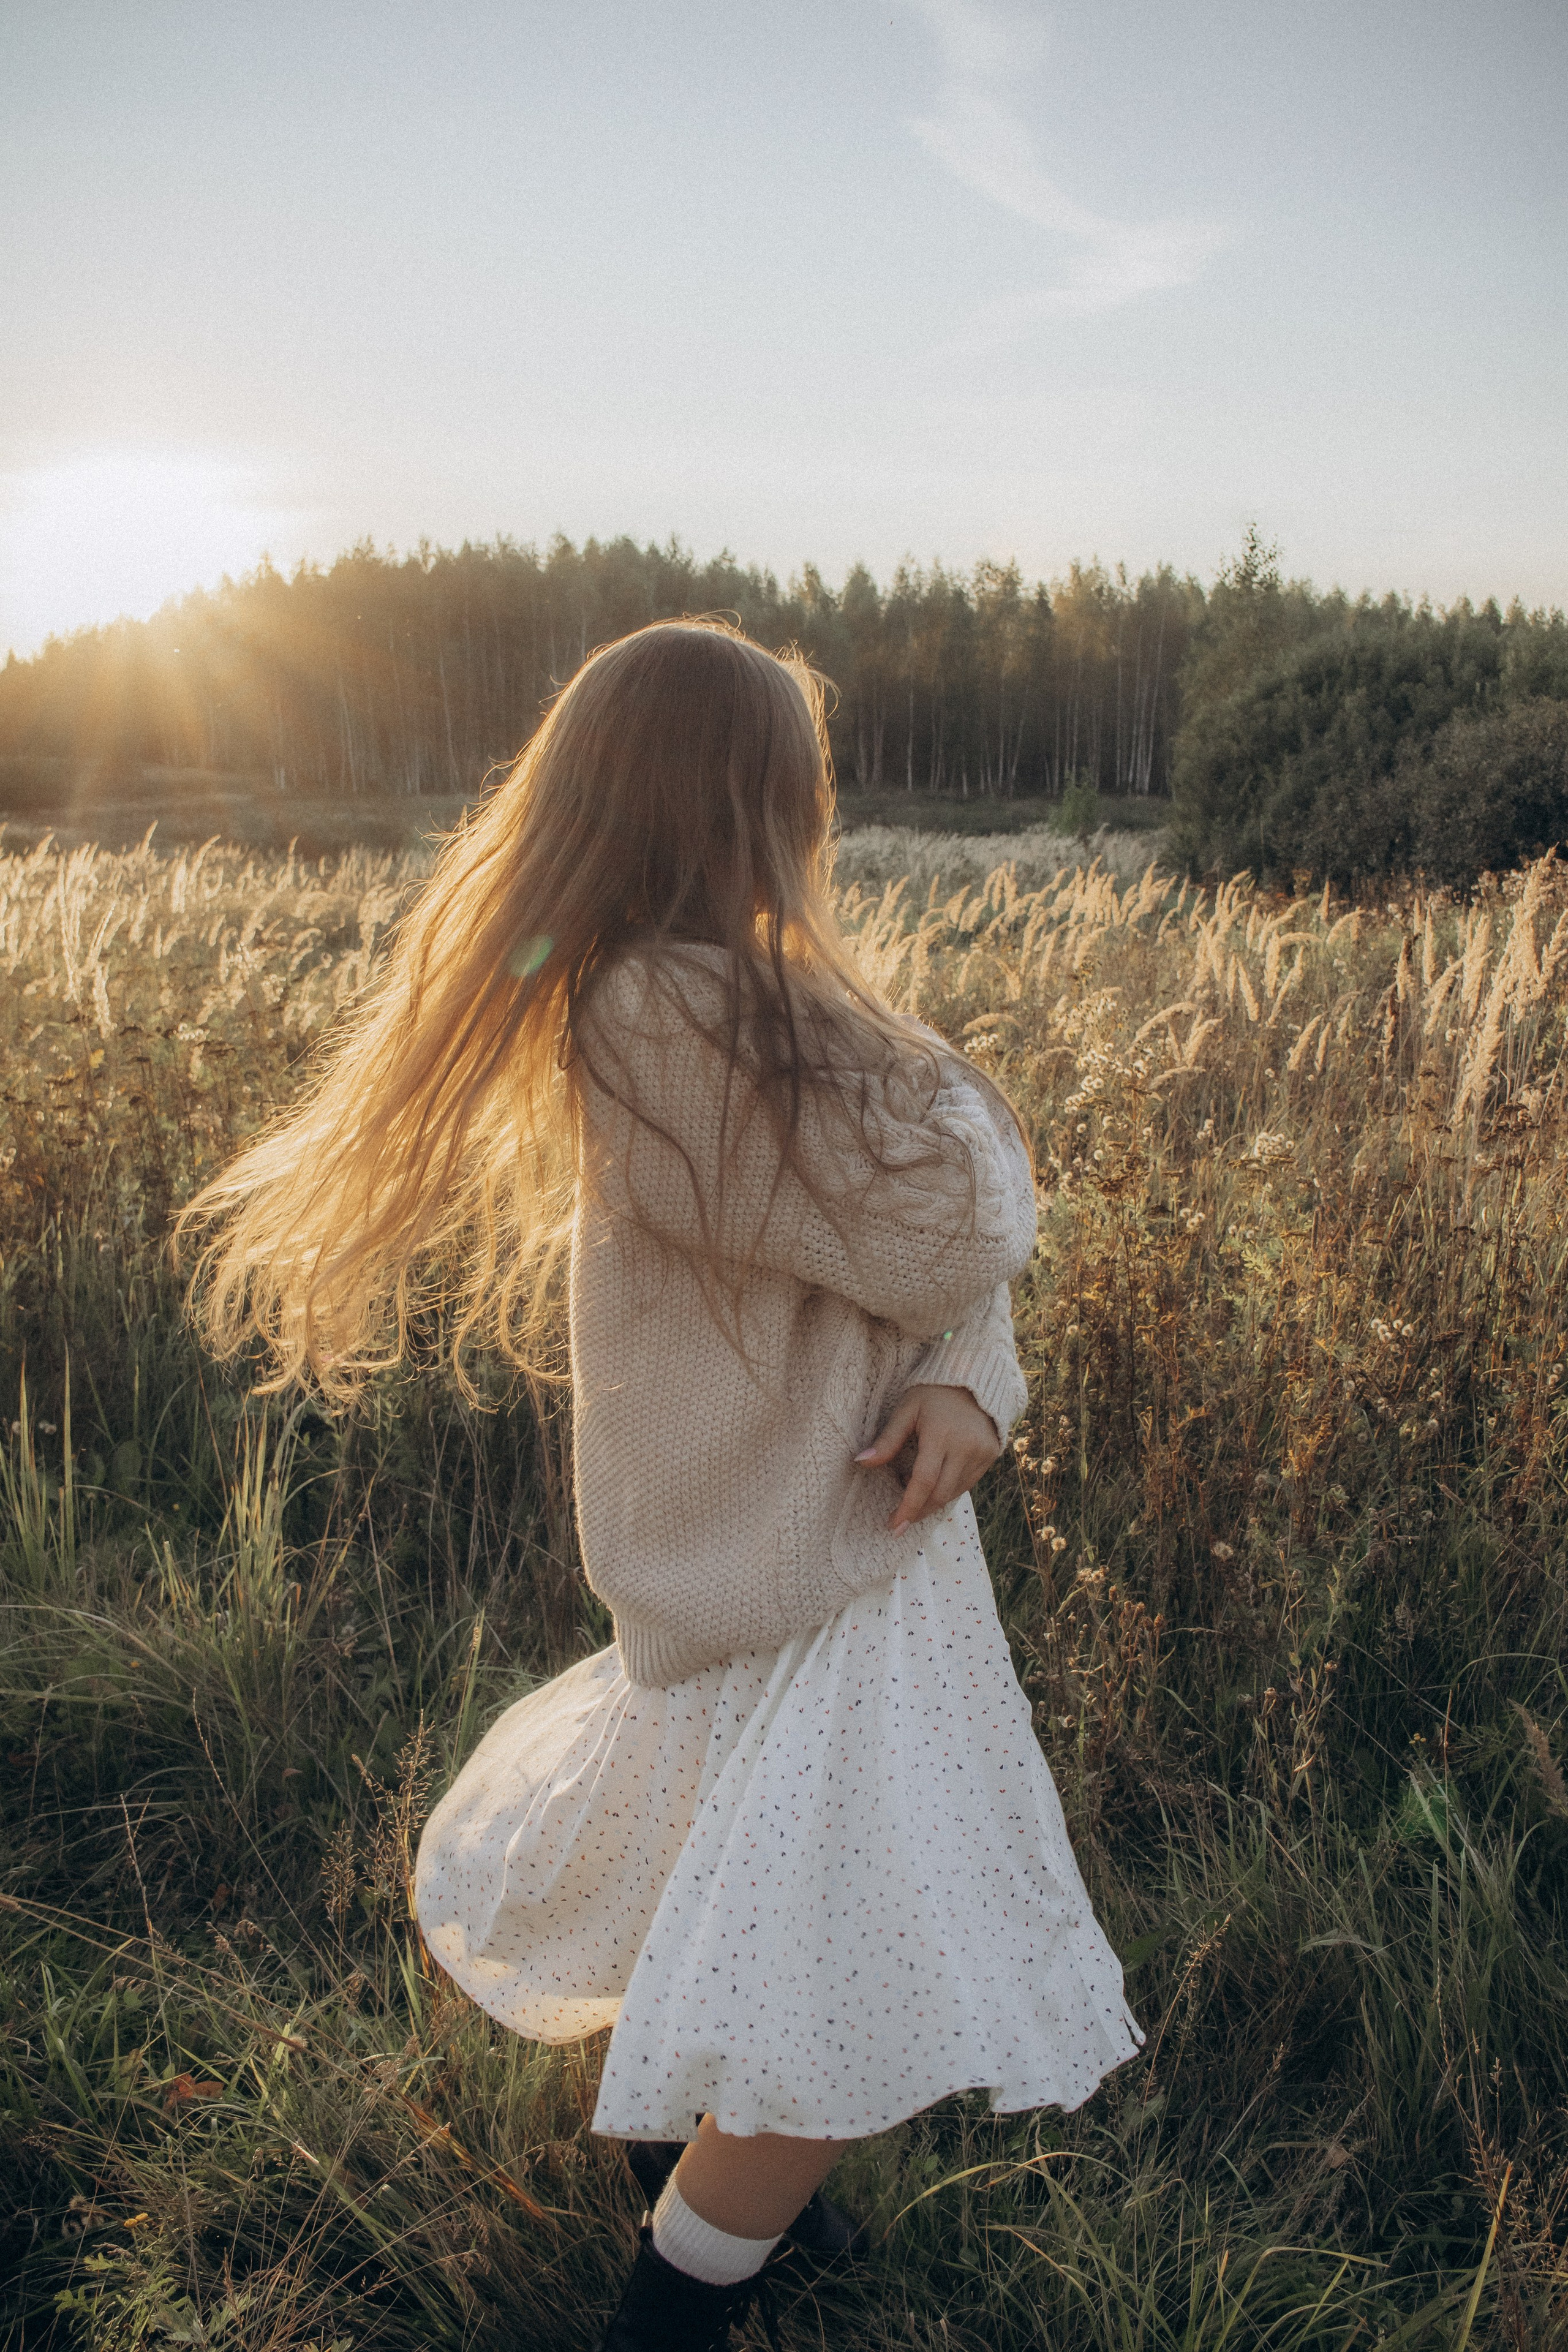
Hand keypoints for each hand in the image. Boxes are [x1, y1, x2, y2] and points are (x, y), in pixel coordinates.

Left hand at [855, 1383, 1000, 1531]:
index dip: (908, 1507)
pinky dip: (949, 1490)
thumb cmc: (934, 1392)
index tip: (893, 1526)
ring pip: (955, 1492)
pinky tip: (934, 1485)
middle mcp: (965, 1448)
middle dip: (919, 1512)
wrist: (974, 1377)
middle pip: (940, 1493)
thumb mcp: (907, 1409)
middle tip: (900, 1522)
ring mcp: (981, 1453)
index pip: (923, 1481)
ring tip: (913, 1497)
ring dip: (933, 1502)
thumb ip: (887, 1439)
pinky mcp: (991, 1455)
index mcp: (941, 1435)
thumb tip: (859, 1462)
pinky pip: (968, 1484)